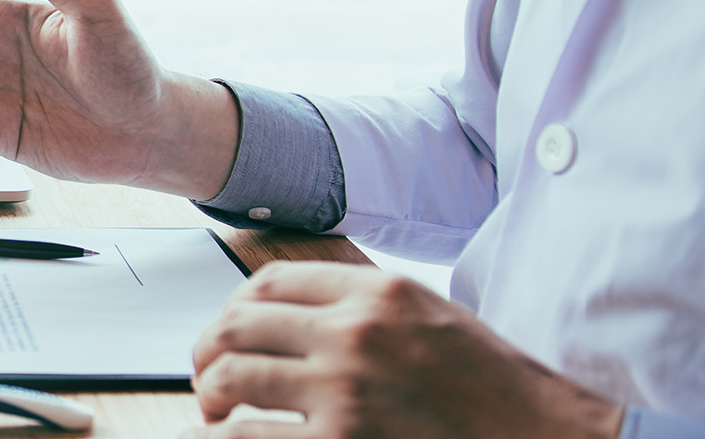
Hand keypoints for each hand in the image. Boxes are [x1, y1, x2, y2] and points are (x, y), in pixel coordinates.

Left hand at [186, 262, 622, 438]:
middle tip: (208, 375)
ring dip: (210, 394)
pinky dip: (218, 438)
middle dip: (208, 350)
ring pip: (231, 377)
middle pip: (237, 324)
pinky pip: (245, 437)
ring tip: (215, 410)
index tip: (230, 330)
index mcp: (380, 293)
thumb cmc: (496, 390)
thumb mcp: (435, 319)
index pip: (271, 281)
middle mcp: (355, 333)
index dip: (236, 307)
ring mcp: (343, 390)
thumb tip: (293, 315)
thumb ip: (369, 308)